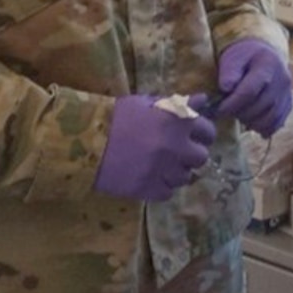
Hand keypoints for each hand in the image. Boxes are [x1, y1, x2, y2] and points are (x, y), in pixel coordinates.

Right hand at [95, 94, 215, 201]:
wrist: (85, 141)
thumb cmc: (116, 116)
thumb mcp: (147, 102)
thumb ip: (177, 103)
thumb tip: (201, 100)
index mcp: (178, 122)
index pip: (208, 131)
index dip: (202, 133)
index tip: (195, 136)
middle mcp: (176, 147)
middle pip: (201, 157)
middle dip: (191, 154)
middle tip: (178, 152)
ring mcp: (164, 170)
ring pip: (186, 178)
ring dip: (177, 171)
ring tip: (162, 166)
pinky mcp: (149, 189)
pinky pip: (168, 193)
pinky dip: (162, 187)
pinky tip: (151, 177)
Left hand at [208, 38, 292, 135]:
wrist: (263, 55)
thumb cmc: (244, 57)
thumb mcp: (233, 58)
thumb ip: (229, 72)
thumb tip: (227, 88)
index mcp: (268, 65)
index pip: (249, 92)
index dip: (232, 104)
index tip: (219, 109)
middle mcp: (282, 80)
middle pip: (260, 107)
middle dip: (239, 113)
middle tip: (228, 111)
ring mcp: (287, 93)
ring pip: (269, 119)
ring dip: (251, 122)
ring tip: (240, 114)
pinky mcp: (288, 104)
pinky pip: (277, 123)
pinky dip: (263, 127)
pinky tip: (252, 121)